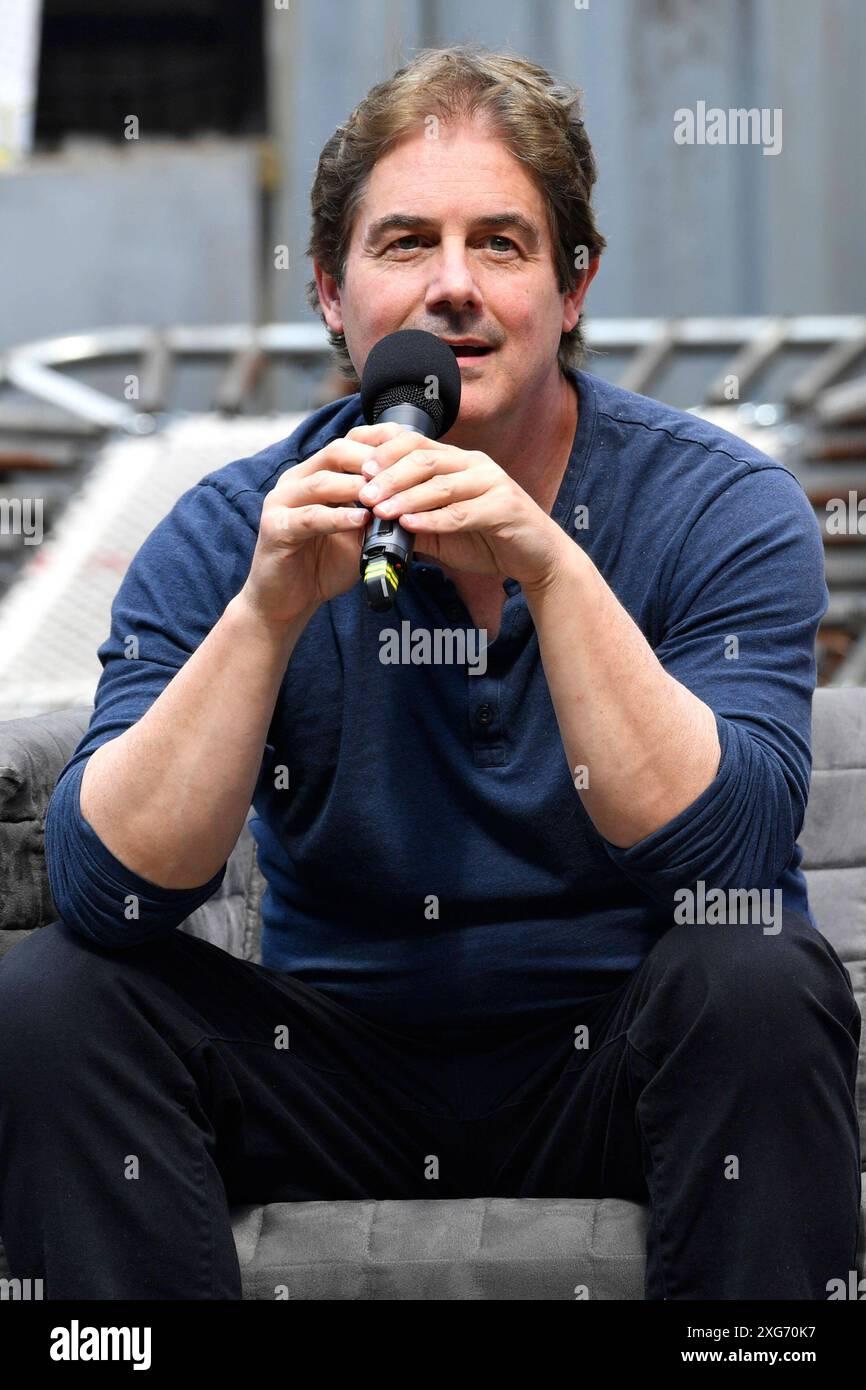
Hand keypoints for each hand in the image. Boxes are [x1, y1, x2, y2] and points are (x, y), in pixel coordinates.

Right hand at [240, 421, 405, 627]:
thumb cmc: (322, 565)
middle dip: (371, 462)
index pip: (349, 445)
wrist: (287, 601)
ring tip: (383, 497)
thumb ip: (375, 514)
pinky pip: (309, 518)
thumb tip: (409, 499)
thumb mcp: (357, 534)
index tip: (411, 456)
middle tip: (401, 474)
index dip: (380, 447)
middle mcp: (296, 481)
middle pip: (336, 453)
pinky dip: (337, 518)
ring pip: (322, 482)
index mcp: (315, 475)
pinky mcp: (274, 528)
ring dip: (356, 488)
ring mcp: (281, 502)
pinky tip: (360, 521)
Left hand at [356, 430, 567, 590]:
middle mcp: (476, 465)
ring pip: (441, 485)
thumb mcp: (445, 530)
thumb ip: (415, 522)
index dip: (386, 455)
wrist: (536, 558)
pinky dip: (434, 520)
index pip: (416, 446)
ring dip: (406, 498)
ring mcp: (493, 484)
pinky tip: (410, 526)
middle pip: (425, 460)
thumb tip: (375, 524)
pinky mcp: (505, 508)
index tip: (359, 471)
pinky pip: (462, 512)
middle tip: (363, 493)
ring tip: (380, 511)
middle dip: (390, 476)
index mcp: (460, 462)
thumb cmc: (490, 540)